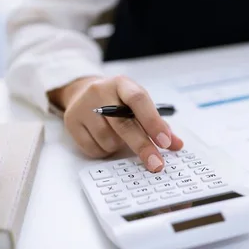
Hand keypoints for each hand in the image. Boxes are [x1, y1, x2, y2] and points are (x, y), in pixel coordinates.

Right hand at [48, 76, 183, 171]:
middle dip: (142, 146)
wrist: (83, 92)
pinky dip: (104, 151)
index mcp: (122, 84)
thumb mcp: (138, 105)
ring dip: (119, 146)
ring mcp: (83, 106)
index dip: (153, 121)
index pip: (138, 100)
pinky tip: (105, 140)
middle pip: (123, 123)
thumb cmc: (117, 101)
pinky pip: (93, 148)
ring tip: (119, 137)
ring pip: (108, 139)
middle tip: (156, 164)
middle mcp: (100, 91)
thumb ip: (158, 123)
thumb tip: (176, 144)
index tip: (166, 142)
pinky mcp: (71, 122)